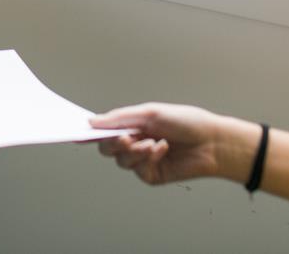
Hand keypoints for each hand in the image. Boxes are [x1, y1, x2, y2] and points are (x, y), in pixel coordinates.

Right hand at [89, 102, 231, 184]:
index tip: (76, 133)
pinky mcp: (152, 175)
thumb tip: (92, 122)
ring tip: (151, 143)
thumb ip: (119, 118)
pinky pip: (138, 170)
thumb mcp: (150, 113)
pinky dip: (148, 158)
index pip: (104, 130)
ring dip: (134, 151)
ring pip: (121, 161)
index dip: (89, 133)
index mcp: (132, 125)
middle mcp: (134, 142)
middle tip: (124, 139)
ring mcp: (142, 160)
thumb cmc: (185, 121)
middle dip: (113, 144)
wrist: (212, 141)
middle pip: (107, 148)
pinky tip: (162, 148)